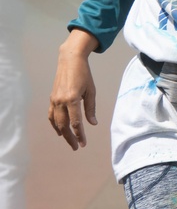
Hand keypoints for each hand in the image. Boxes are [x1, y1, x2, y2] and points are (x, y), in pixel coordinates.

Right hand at [48, 32, 99, 149]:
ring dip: (62, 133)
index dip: (80, 135)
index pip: (76, 123)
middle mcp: (61, 101)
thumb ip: (91, 108)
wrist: (70, 61)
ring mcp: (54, 100)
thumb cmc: (84, 75)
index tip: (83, 144)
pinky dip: (54, 124)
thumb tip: (93, 123)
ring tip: (69, 141)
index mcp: (73, 99)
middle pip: (64, 125)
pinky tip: (59, 130)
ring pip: (56, 122)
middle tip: (77, 147)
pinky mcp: (52, 98)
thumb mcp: (92, 91)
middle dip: (70, 138)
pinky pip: (51, 115)